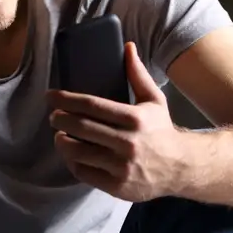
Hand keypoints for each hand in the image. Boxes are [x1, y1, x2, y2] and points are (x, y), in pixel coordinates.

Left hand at [47, 42, 188, 201]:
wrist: (182, 168)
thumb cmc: (162, 131)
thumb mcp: (155, 100)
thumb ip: (138, 74)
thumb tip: (127, 46)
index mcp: (135, 118)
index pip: (92, 105)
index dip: (66, 99)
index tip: (51, 96)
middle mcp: (128, 143)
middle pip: (81, 128)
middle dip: (60, 119)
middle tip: (53, 116)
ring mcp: (122, 167)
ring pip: (78, 152)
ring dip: (62, 142)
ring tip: (59, 135)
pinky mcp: (117, 186)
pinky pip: (84, 172)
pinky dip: (72, 162)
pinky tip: (71, 154)